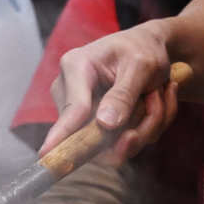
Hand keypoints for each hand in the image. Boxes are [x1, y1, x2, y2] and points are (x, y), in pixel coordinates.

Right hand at [42, 24, 181, 166]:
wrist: (150, 48)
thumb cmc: (143, 49)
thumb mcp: (141, 65)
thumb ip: (124, 94)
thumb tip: (104, 124)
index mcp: (76, 68)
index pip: (72, 110)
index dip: (62, 135)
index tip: (45, 155)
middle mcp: (70, 93)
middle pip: (95, 135)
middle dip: (137, 127)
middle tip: (158, 98)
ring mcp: (80, 114)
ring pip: (111, 146)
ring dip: (146, 126)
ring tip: (157, 94)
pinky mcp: (93, 128)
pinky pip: (121, 146)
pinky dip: (146, 129)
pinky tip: (152, 102)